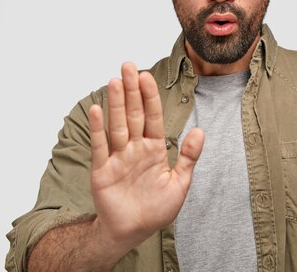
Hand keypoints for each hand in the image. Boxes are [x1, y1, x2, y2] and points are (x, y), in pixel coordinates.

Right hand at [88, 63, 203, 252]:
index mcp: (153, 148)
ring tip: (114, 81)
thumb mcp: (179, 183)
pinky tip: (96, 109)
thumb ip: (188, 157)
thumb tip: (200, 131)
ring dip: (115, 103)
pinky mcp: (102, 170)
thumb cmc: (155, 209)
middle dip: (131, 90)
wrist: (132, 231)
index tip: (147, 76)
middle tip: (128, 66)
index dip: (150, 96)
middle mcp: (134, 148)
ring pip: (117, 125)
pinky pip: (100, 146)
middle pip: (133, 114)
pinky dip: (98, 129)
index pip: (152, 116)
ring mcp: (117, 157)